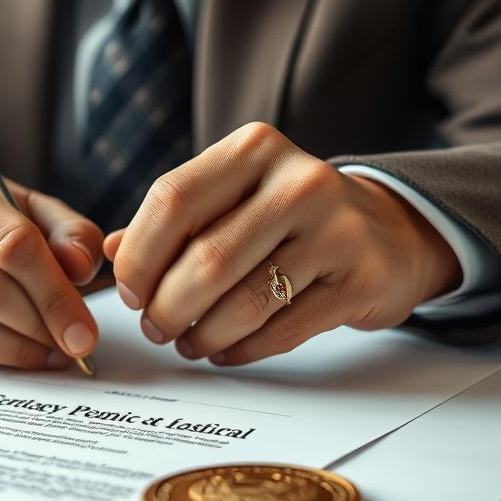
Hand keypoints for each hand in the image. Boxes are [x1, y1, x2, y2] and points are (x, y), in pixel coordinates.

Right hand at [0, 158, 102, 368]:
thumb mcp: (26, 207)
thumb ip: (67, 231)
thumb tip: (83, 267)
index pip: (12, 242)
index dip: (55, 293)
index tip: (84, 329)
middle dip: (39, 325)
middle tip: (74, 346)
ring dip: (15, 347)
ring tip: (48, 352)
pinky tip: (10, 352)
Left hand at [105, 123, 460, 364]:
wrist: (389, 232)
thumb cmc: (290, 218)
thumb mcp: (233, 198)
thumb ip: (173, 220)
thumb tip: (111, 250)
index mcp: (254, 149)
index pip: (172, 200)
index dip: (139, 257)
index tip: (129, 291)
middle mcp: (299, 182)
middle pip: (204, 259)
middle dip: (166, 306)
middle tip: (155, 327)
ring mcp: (337, 230)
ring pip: (243, 302)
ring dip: (201, 334)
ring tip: (187, 342)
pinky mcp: (360, 280)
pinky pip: (281, 331)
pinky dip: (240, 350)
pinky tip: (224, 351)